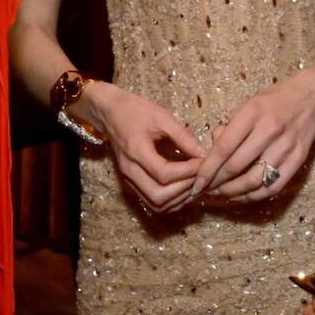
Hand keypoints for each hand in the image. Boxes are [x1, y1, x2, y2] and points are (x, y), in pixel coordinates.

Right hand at [87, 80, 205, 212]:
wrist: (111, 113)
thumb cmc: (136, 111)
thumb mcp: (162, 116)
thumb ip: (183, 136)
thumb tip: (203, 154)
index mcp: (136, 151)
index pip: (164, 174)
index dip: (187, 172)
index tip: (203, 161)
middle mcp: (130, 170)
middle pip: (159, 195)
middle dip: (184, 189)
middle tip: (200, 175)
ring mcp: (129, 179)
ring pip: (156, 204)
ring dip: (179, 198)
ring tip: (194, 182)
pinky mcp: (132, 184)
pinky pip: (153, 202)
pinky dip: (171, 201)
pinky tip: (183, 188)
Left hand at [192, 70, 314, 203]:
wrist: (312, 97)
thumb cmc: (273, 101)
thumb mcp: (246, 105)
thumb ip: (228, 129)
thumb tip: (211, 155)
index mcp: (252, 113)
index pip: (224, 148)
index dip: (207, 169)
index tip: (196, 182)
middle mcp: (270, 130)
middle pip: (237, 166)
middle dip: (216, 183)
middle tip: (204, 190)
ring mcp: (286, 146)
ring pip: (254, 180)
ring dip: (233, 192)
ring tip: (220, 194)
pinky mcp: (298, 159)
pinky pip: (274, 186)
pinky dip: (255, 195)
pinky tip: (242, 196)